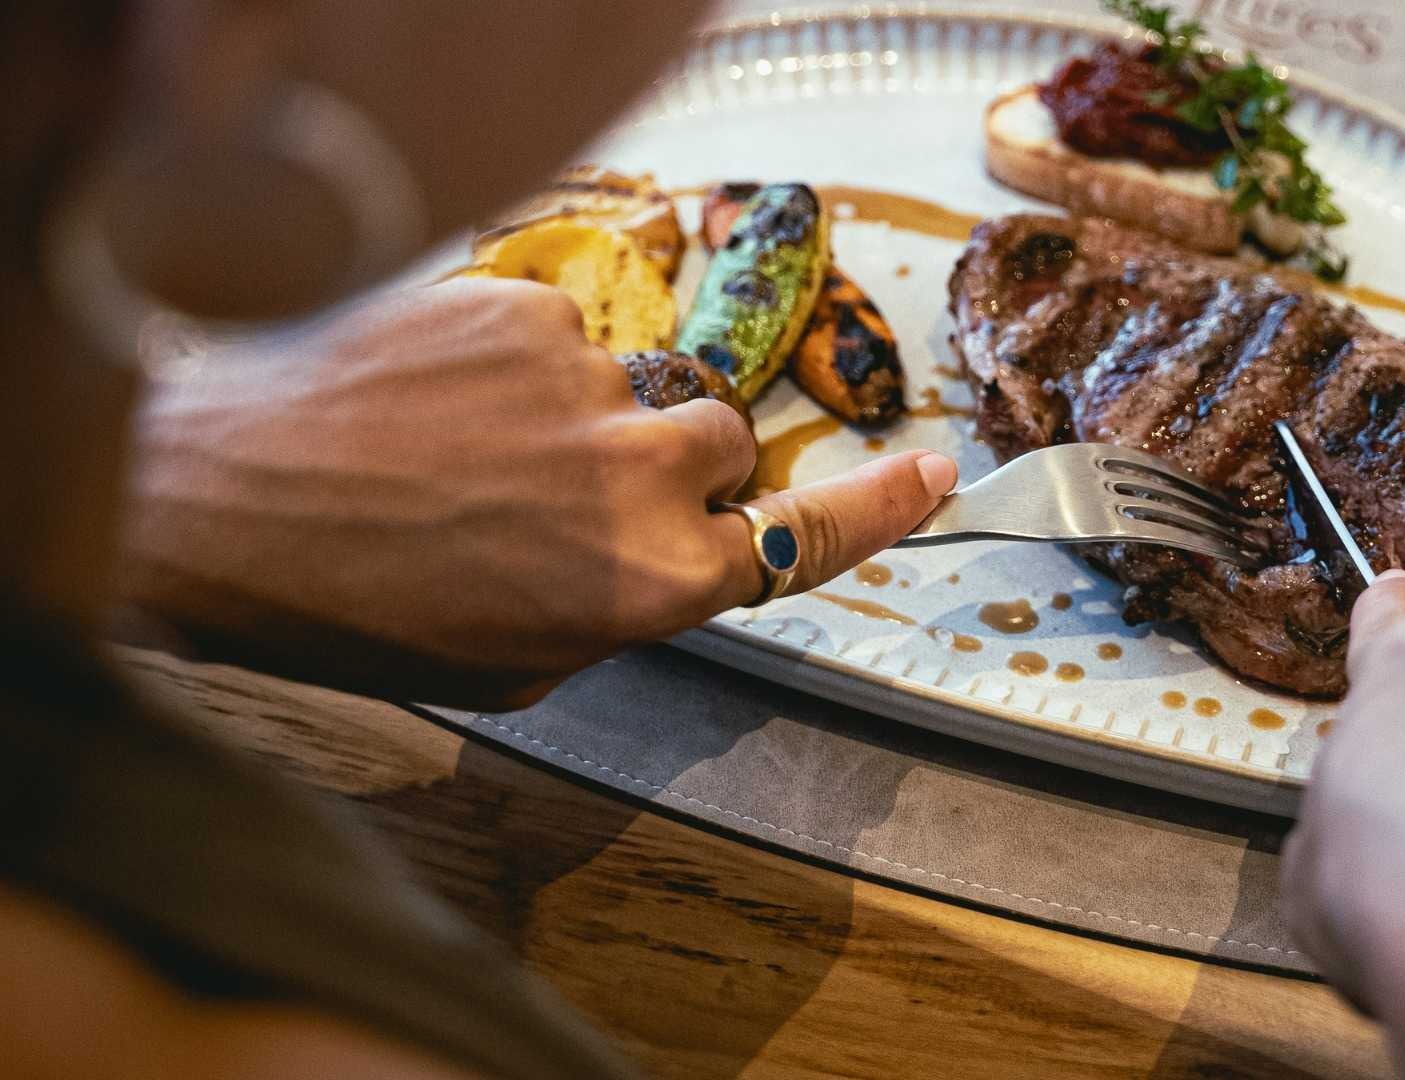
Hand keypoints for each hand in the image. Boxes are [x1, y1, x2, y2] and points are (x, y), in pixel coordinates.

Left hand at [120, 278, 955, 707]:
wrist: (218, 509)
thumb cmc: (357, 614)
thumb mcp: (517, 666)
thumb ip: (618, 608)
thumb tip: (651, 556)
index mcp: (652, 585)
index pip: (803, 538)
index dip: (882, 507)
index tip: (938, 471)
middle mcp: (643, 478)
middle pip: (717, 441)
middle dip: (664, 463)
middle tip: (565, 490)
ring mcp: (590, 383)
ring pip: (640, 382)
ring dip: (585, 411)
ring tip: (473, 446)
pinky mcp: (528, 307)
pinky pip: (560, 330)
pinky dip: (513, 359)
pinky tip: (433, 397)